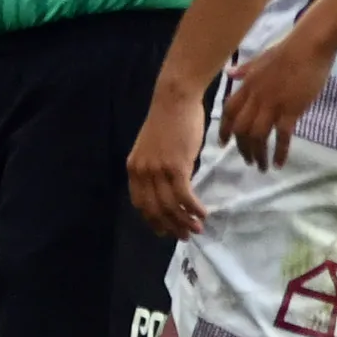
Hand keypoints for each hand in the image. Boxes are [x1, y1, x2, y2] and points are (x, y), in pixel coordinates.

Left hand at [126, 83, 210, 237]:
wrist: (174, 100)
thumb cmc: (169, 121)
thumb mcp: (153, 149)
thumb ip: (156, 169)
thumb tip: (170, 189)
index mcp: (134, 168)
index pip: (140, 204)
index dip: (153, 221)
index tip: (165, 231)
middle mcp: (142, 172)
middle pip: (155, 209)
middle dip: (170, 226)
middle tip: (185, 236)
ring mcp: (158, 170)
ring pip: (170, 205)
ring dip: (184, 221)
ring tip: (197, 228)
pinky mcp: (176, 166)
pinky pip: (184, 195)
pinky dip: (193, 208)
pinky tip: (203, 213)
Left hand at [221, 33, 332, 170]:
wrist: (309, 46)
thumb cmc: (287, 51)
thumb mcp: (259, 60)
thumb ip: (244, 70)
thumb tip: (229, 73)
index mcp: (246, 86)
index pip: (228, 112)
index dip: (224, 129)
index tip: (222, 144)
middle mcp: (255, 98)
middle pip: (241, 129)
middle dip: (242, 148)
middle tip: (247, 161)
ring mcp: (272, 104)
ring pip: (258, 136)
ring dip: (258, 154)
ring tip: (262, 167)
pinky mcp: (291, 109)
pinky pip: (282, 136)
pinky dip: (280, 152)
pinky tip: (280, 163)